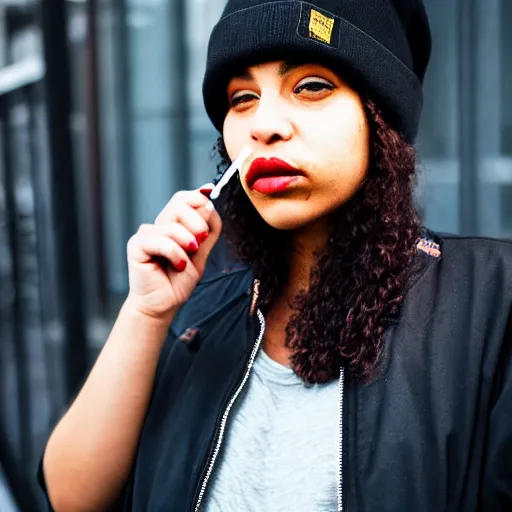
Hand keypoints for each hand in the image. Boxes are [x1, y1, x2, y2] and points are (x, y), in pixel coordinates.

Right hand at [125, 184, 220, 322]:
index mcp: (174, 224)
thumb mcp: (202, 252)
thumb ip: (209, 229)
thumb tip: (210, 203)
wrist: (165, 304)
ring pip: (172, 225)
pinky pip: (161, 241)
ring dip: (186, 243)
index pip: (184, 198)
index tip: (211, 203)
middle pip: (179, 204)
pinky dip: (175, 254)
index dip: (199, 197)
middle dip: (197, 222)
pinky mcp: (136, 246)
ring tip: (187, 262)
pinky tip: (177, 266)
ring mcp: (147, 234)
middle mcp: (159, 225)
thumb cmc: (179, 281)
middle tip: (201, 240)